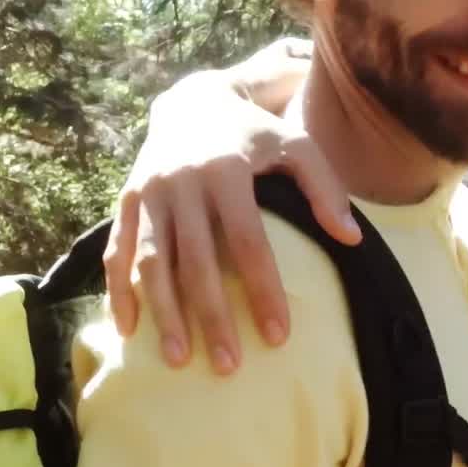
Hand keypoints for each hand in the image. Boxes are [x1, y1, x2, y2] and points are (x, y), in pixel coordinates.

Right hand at [103, 67, 358, 374]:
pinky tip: (129, 330)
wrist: (190, 100)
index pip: (246, 240)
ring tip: (180, 359)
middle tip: (228, 366)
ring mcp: (148, 194)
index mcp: (224, 169)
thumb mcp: (295, 144)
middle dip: (211, 316)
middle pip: (196, 261)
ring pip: (152, 263)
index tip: (278, 336)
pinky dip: (118, 291)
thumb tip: (350, 239)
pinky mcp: (126, 203)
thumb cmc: (252, 133)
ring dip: (164, 313)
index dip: (262, 289)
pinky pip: (117, 252)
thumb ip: (325, 187)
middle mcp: (180, 183)